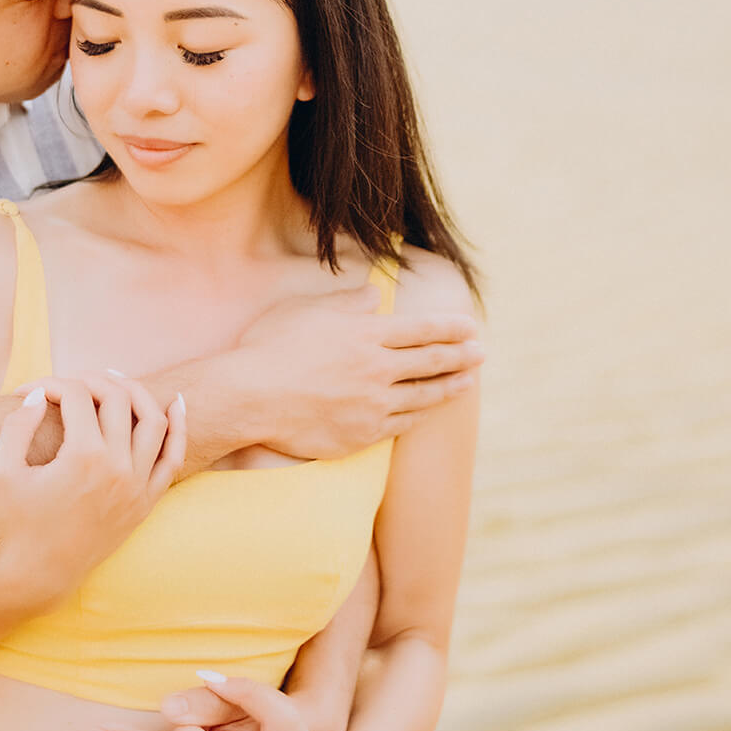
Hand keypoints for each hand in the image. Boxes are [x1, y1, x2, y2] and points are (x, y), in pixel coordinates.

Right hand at [0, 374, 184, 599]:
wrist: (36, 578)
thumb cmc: (13, 526)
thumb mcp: (0, 473)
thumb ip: (16, 426)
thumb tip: (37, 395)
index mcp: (83, 457)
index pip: (76, 396)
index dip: (49, 384)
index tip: (27, 392)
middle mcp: (118, 468)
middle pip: (117, 399)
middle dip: (90, 380)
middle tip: (69, 383)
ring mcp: (137, 486)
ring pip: (153, 421)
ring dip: (135, 393)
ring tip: (113, 382)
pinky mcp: (145, 503)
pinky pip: (172, 459)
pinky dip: (178, 428)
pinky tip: (175, 404)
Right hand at [235, 288, 482, 460]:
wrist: (249, 398)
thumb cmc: (270, 347)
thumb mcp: (306, 310)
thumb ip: (346, 304)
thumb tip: (374, 295)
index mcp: (366, 334)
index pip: (422, 329)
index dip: (451, 327)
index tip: (471, 327)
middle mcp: (377, 368)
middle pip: (431, 361)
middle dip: (461, 355)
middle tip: (482, 353)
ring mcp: (372, 404)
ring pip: (423, 395)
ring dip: (450, 386)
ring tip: (467, 382)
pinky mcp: (361, 434)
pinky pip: (400, 424)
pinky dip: (420, 415)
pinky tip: (428, 411)